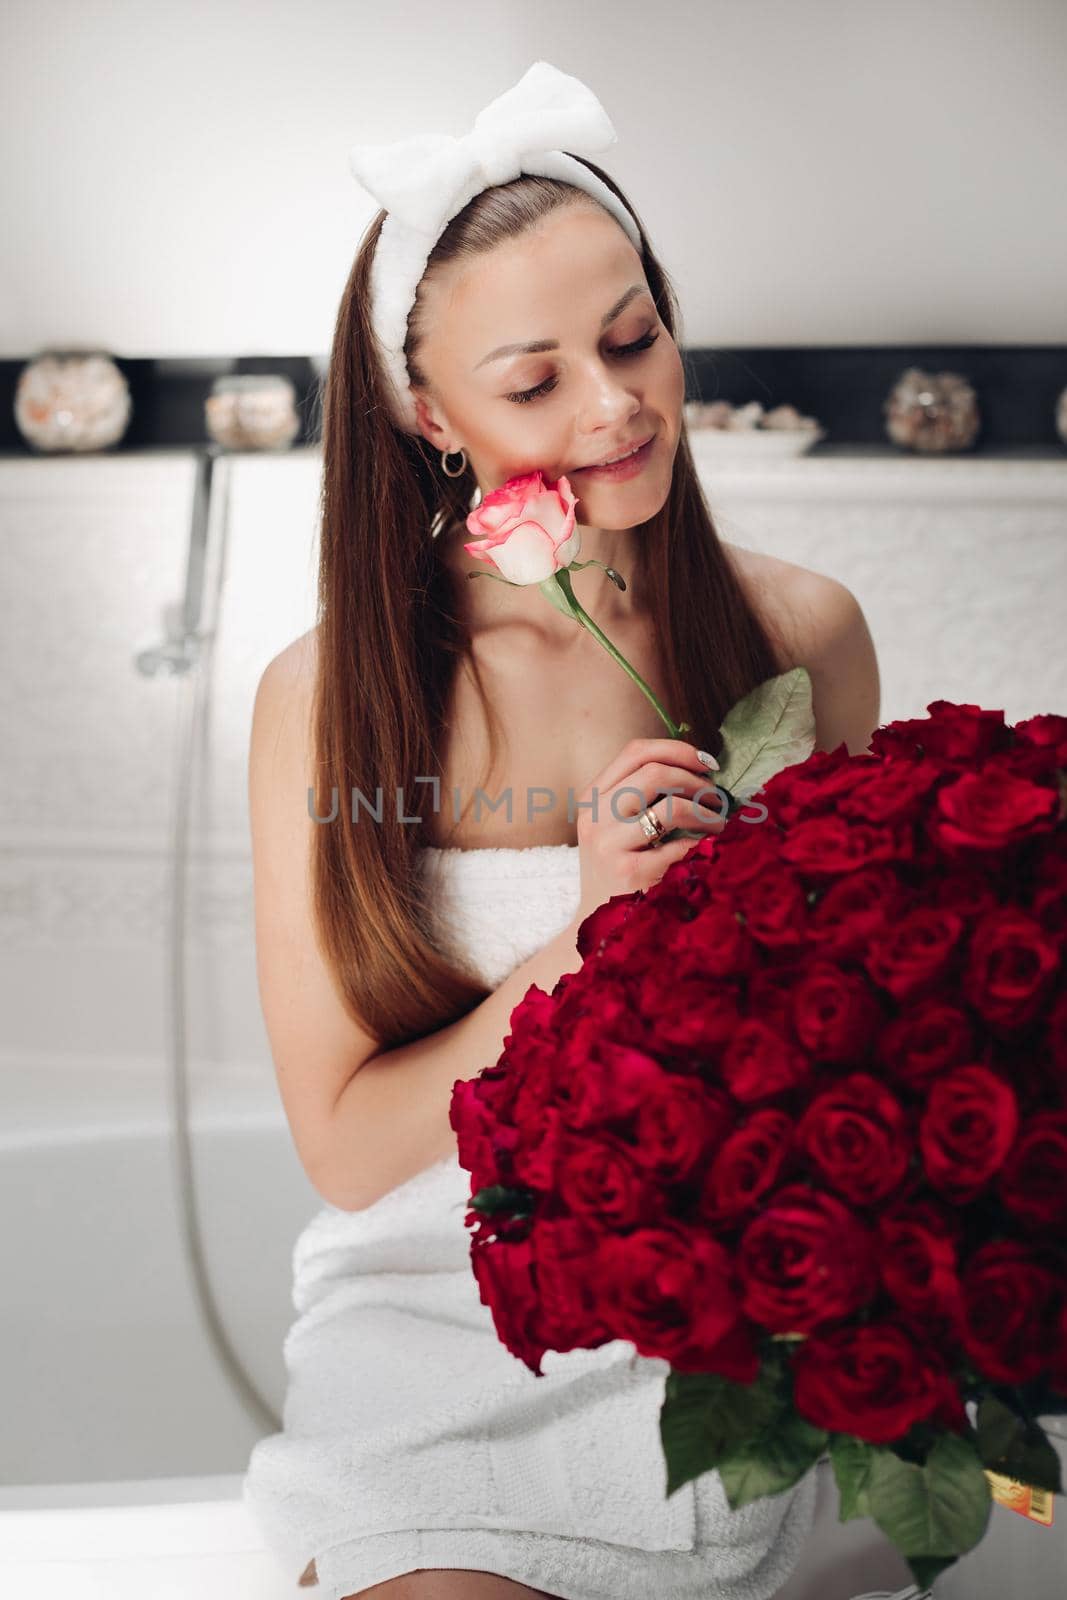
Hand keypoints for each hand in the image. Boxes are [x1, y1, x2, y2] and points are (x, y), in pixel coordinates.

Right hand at [572, 737, 724, 925]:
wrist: (600, 921)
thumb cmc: (619, 865)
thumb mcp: (614, 824)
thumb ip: (641, 794)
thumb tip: (698, 768)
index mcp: (591, 797)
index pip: (635, 752)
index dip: (677, 750)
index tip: (707, 763)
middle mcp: (594, 817)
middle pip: (654, 772)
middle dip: (695, 781)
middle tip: (716, 796)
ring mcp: (608, 845)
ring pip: (670, 807)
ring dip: (706, 812)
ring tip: (718, 824)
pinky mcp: (628, 873)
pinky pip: (679, 846)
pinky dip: (700, 844)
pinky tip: (706, 850)